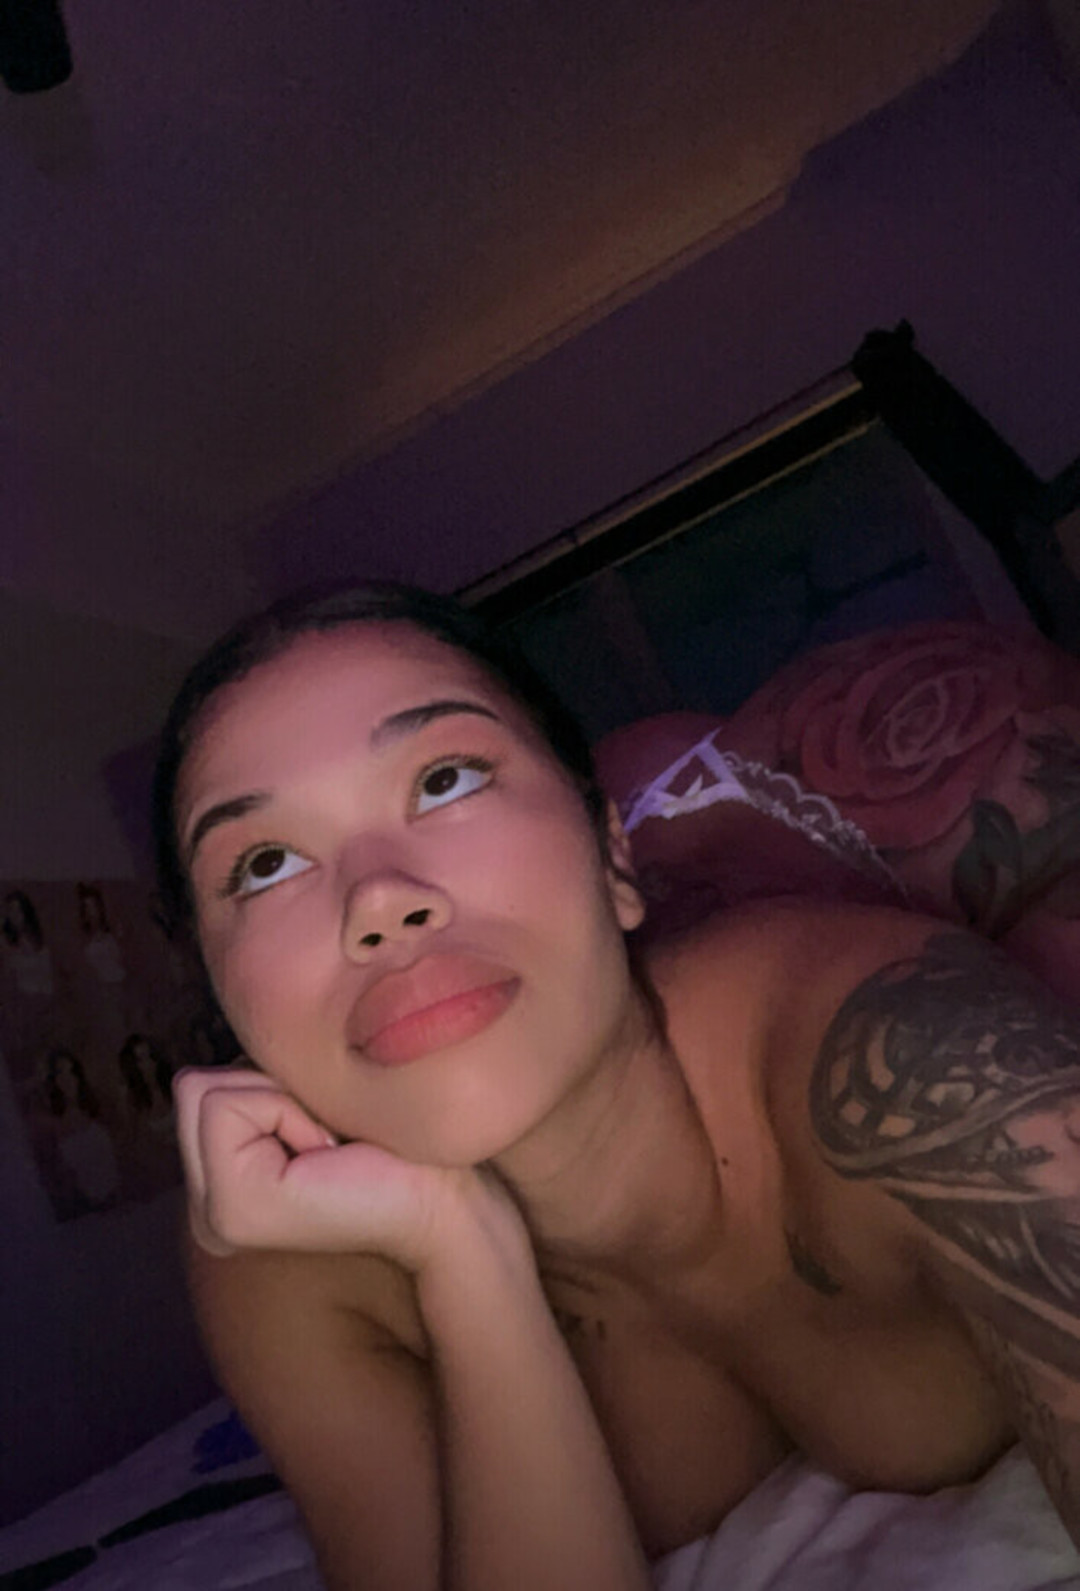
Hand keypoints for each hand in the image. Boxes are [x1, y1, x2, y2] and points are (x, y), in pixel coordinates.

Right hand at [173, 1066, 529, 1275]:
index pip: (195, 1086)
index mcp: (219, 1190)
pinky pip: (228, 1106)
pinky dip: (286, 1109)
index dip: (267, 1084)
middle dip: (266, 1088)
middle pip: (192, 1086)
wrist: (442, 1199)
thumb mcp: (303, 1103)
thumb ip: (251, 1086)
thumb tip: (210, 1058)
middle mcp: (204, 1213)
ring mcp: (213, 1217)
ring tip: (327, 1149)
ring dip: (280, 1099)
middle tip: (324, 1137)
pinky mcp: (233, 1210)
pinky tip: (326, 1157)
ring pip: (203, 1091)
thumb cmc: (388, 1142)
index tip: (319, 1128)